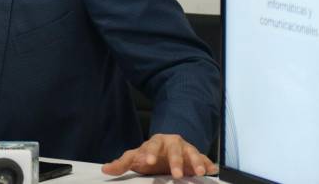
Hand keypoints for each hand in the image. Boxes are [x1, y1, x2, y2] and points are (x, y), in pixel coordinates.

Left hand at [101, 133, 216, 178]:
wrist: (167, 148)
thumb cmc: (149, 154)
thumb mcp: (135, 157)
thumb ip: (122, 163)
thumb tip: (105, 169)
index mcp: (155, 142)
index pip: (151, 145)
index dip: (149, 152)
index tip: (147, 162)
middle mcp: (172, 143)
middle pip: (174, 150)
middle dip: (176, 161)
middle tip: (177, 175)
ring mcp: (186, 149)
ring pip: (192, 153)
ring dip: (196, 162)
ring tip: (201, 172)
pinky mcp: (197, 156)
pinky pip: (204, 159)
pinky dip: (209, 164)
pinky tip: (213, 170)